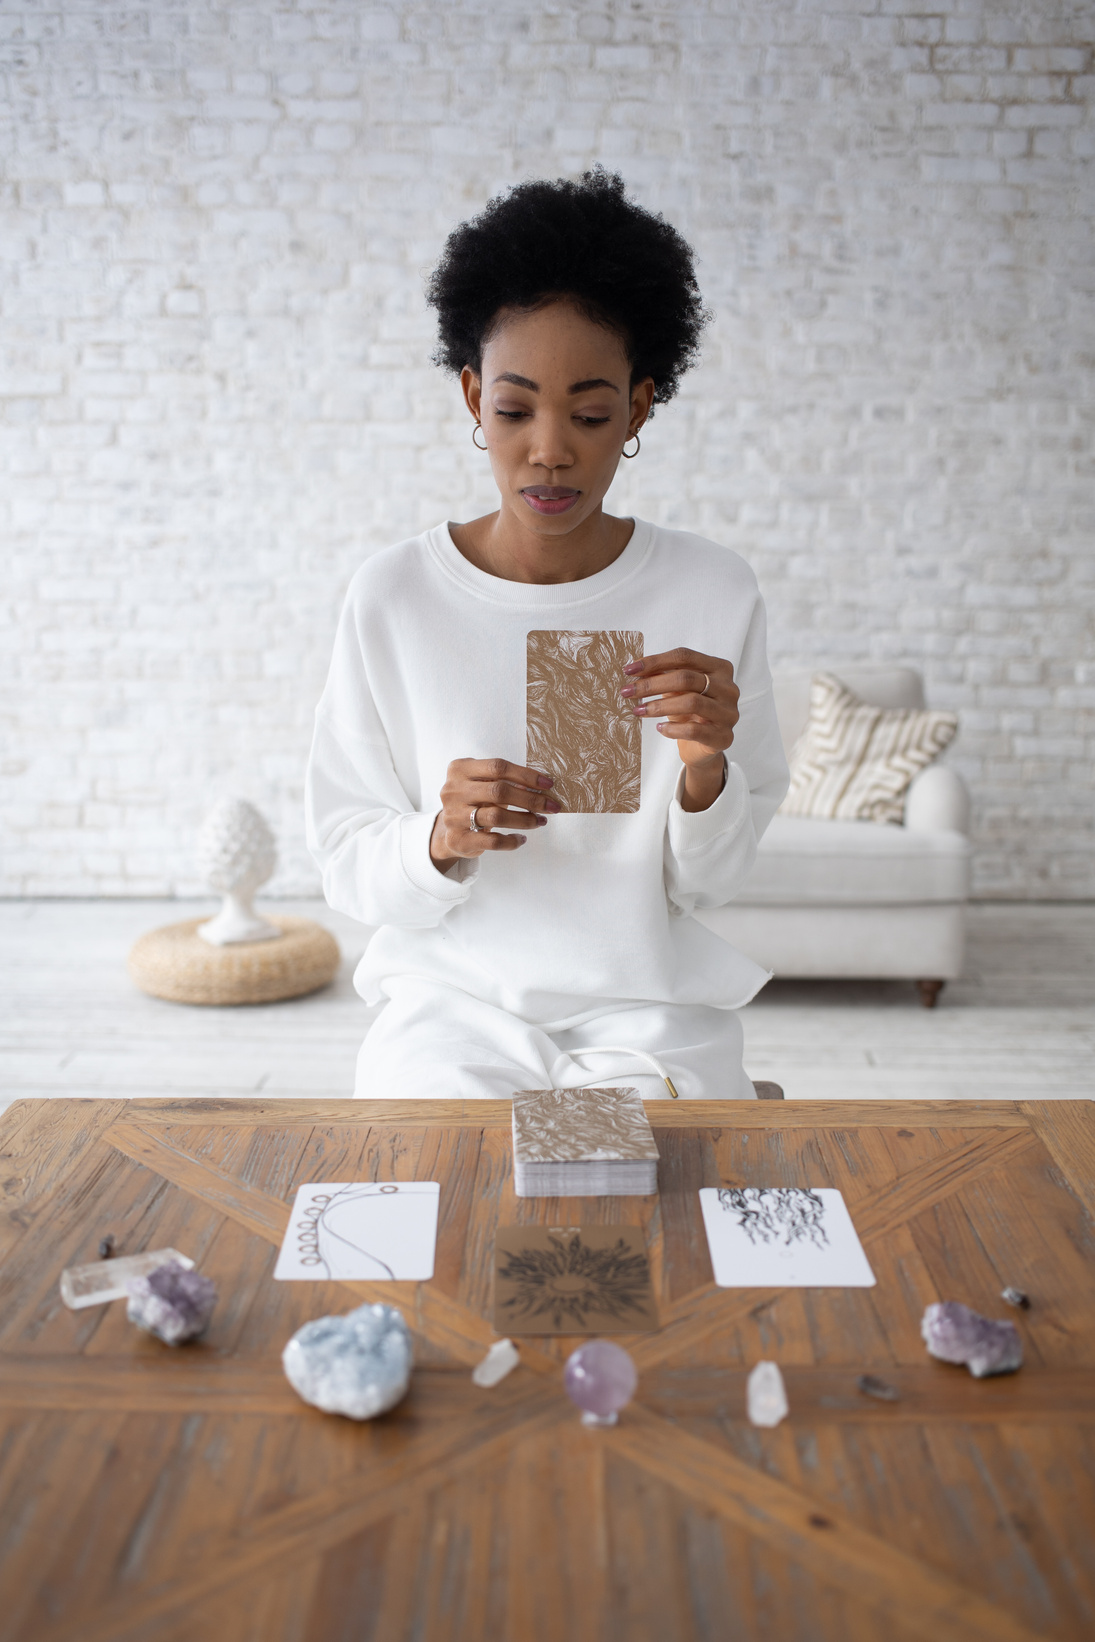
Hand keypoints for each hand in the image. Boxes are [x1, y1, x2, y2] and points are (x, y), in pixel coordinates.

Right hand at [430, 757, 559, 872]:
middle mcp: (453, 790)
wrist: (447, 830)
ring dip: (525, 819)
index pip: (498, 767)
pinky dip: (512, 840)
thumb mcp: (482, 784)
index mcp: (460, 769)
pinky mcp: (459, 839)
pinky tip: (521, 838)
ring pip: (497, 816)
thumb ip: (505, 781)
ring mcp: (453, 815)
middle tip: (551, 806)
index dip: (526, 775)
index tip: (548, 784)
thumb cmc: (472, 801)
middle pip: (499, 791)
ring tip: (540, 821)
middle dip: (531, 799)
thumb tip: (541, 787)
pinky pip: (493, 841)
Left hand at [620, 646, 738, 810]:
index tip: (629, 670)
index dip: (655, 661)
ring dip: (659, 706)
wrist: (702, 747)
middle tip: (627, 692)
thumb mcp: (676, 690)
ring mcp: (729, 713)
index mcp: (719, 668)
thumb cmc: (689, 713)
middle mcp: (728, 688)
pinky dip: (673, 729)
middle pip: (686, 678)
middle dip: (652, 684)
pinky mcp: (723, 737)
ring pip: (691, 702)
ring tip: (639, 711)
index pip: (685, 657)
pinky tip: (660, 728)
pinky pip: (694, 730)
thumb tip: (634, 669)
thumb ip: (663, 676)